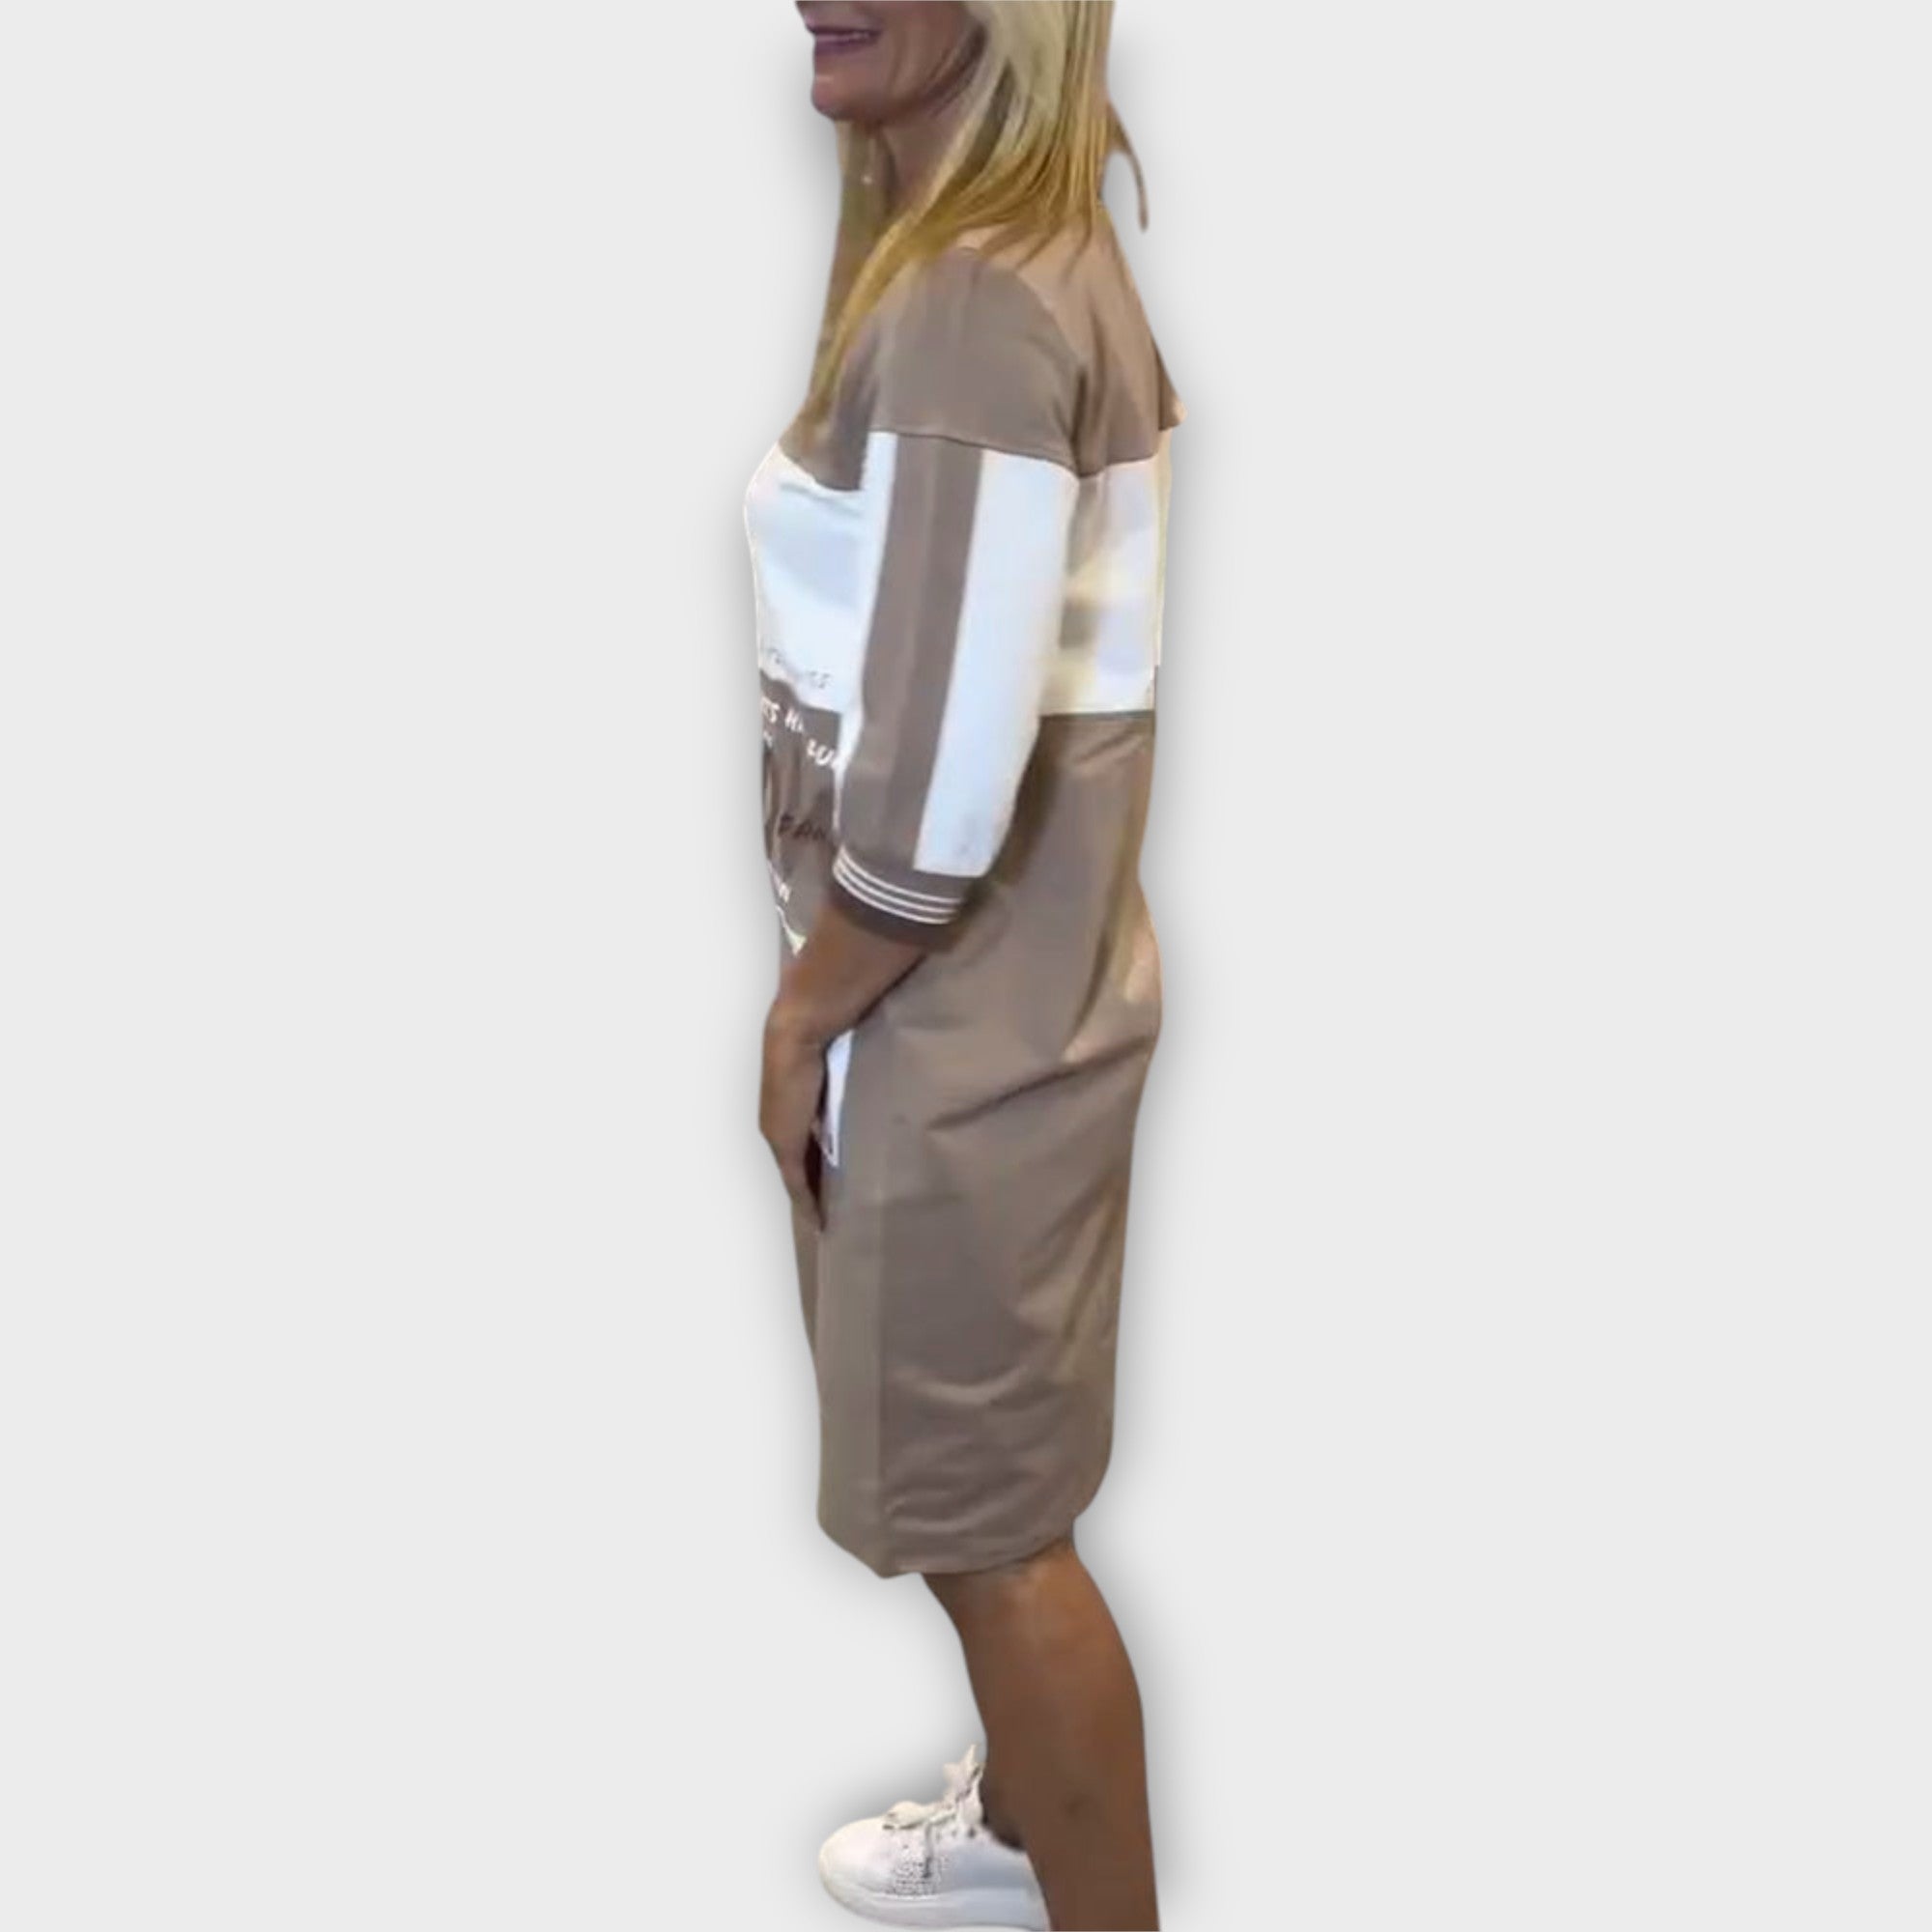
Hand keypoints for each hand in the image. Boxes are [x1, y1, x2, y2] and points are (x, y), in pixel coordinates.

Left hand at [761, 1000, 826, 1224]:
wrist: (797, 1034)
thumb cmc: (818, 1043)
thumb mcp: (832, 1072)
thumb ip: (838, 1088)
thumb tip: (861, 1092)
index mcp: (787, 1112)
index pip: (802, 1150)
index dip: (816, 1170)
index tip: (832, 1189)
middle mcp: (777, 1128)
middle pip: (797, 1169)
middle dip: (814, 1190)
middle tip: (835, 1214)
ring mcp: (779, 1138)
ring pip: (795, 1179)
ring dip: (812, 1200)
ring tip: (830, 1221)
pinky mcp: (785, 1145)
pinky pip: (796, 1184)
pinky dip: (808, 1204)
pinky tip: (821, 1221)